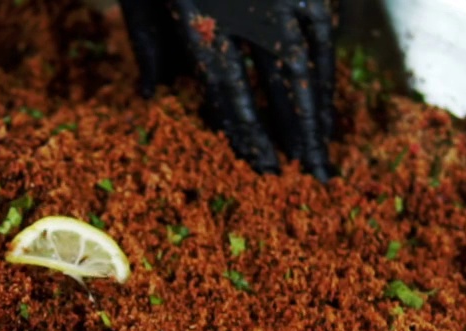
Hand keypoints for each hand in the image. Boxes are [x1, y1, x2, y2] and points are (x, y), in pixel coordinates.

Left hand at [117, 0, 335, 181]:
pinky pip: (323, 22)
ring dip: (323, 103)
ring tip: (327, 146)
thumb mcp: (138, 0)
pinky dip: (327, 62)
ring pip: (314, 51)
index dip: (250, 131)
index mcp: (200, 16)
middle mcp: (251, 2)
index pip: (230, 89)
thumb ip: (146, 43)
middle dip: (301, 132)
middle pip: (285, 79)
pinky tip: (327, 94)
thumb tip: (152, 96)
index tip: (267, 168)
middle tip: (315, 176)